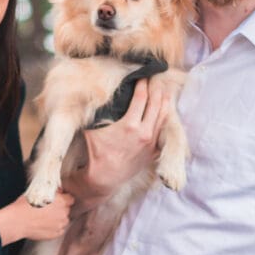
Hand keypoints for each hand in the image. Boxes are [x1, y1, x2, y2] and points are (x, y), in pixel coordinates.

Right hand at [0, 190, 73, 244]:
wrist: (17, 221)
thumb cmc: (25, 206)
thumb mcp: (37, 192)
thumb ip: (52, 192)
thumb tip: (58, 191)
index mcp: (61, 201)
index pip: (70, 199)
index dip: (64, 199)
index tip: (58, 200)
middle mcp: (63, 213)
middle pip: (67, 210)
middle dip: (60, 209)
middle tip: (48, 209)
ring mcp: (59, 225)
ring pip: (63, 220)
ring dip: (58, 219)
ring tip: (45, 218)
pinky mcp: (55, 234)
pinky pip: (59, 230)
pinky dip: (54, 228)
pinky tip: (44, 225)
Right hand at [63, 79, 168, 204]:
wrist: (103, 178)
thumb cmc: (95, 153)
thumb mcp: (91, 129)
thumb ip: (94, 113)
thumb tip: (89, 95)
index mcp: (130, 125)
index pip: (142, 98)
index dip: (143, 85)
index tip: (143, 77)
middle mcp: (144, 133)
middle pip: (156, 104)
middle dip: (156, 89)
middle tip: (155, 79)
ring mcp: (151, 144)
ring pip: (163, 118)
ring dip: (165, 103)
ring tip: (165, 92)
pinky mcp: (153, 152)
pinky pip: (163, 133)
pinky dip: (165, 120)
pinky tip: (165, 114)